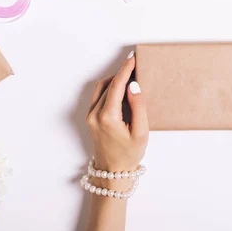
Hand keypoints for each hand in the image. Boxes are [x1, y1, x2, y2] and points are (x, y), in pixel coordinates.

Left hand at [87, 52, 148, 173]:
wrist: (112, 172)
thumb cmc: (129, 154)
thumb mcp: (141, 132)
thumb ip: (138, 106)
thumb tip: (134, 85)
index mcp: (107, 117)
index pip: (116, 86)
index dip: (125, 70)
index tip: (132, 59)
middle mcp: (95, 115)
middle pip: (107, 85)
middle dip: (121, 74)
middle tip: (135, 66)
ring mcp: (90, 116)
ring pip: (100, 89)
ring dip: (114, 80)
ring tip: (129, 77)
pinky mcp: (90, 118)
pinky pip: (98, 96)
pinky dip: (109, 89)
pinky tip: (121, 90)